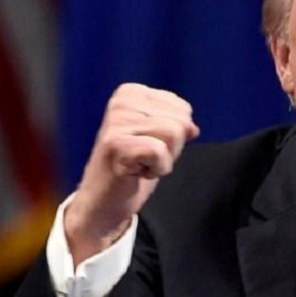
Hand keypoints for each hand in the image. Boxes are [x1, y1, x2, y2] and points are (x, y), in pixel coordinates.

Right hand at [64, 83, 198, 265]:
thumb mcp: (159, 139)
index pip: (183, 110)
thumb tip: (192, 128)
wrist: (103, 203)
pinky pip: (160, 152)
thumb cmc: (132, 169)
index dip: (175, 136)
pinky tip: (135, 172)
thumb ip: (178, 125)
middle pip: (181, 121)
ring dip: (164, 159)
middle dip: (171, 148)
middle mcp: (121, 102)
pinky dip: (156, 169)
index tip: (148, 146)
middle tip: (143, 159)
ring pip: (174, 134)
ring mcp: (115, 122)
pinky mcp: (114, 145)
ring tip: (139, 164)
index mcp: (131, 93)